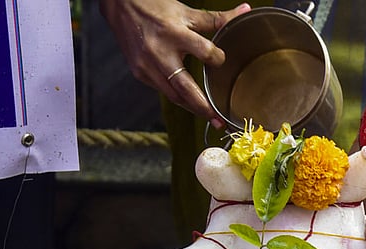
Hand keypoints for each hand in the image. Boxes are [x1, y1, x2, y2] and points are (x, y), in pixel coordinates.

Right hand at [100, 0, 251, 126]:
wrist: (120, 5)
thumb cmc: (154, 6)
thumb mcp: (187, 12)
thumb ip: (216, 18)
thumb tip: (245, 10)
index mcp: (175, 33)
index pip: (205, 53)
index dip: (218, 58)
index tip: (221, 60)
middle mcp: (160, 53)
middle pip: (185, 87)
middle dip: (203, 106)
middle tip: (218, 120)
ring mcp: (147, 66)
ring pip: (173, 95)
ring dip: (191, 107)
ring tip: (209, 118)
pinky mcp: (140, 73)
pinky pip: (163, 90)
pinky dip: (177, 96)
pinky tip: (189, 102)